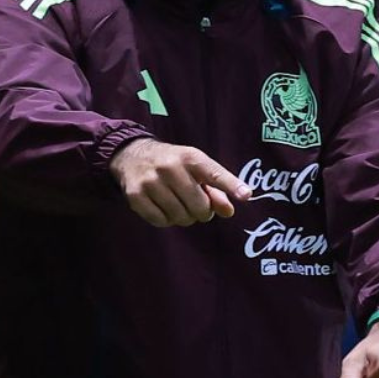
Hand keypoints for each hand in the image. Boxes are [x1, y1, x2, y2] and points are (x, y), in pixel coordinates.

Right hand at [109, 138, 250, 226]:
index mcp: (190, 158)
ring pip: (180, 217)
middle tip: (196, 206)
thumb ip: (216, 189)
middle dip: (202, 212)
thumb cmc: (173, 165)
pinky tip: (163, 208)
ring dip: (184, 217)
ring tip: (178, 205)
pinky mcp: (135, 196)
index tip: (246, 195)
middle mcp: (170, 167)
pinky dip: (166, 220)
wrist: (131, 156)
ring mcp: (151, 182)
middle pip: (199, 206)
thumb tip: (229, 211)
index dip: (231, 185)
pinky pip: (161, 221)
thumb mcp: (196, 169)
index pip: (214, 173)